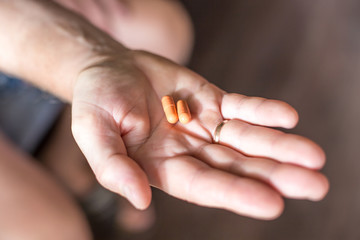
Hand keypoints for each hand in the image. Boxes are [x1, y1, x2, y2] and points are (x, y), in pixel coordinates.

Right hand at [71, 50, 328, 219]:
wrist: (108, 68)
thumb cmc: (96, 102)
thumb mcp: (93, 132)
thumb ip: (112, 166)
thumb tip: (139, 200)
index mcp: (163, 167)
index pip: (205, 185)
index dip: (236, 193)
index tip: (273, 203)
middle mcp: (190, 151)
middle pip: (236, 166)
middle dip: (274, 176)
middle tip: (314, 186)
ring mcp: (204, 125)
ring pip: (246, 139)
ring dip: (280, 147)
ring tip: (314, 158)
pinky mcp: (212, 100)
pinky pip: (241, 107)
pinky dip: (263, 112)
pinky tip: (288, 117)